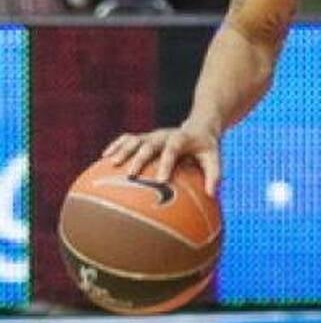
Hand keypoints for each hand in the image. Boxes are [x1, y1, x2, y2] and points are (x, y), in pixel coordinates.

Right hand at [102, 124, 221, 196]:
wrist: (199, 127)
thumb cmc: (206, 148)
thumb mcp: (214, 158)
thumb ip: (214, 175)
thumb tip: (212, 195)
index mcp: (182, 139)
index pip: (173, 149)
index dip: (166, 163)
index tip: (161, 180)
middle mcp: (164, 135)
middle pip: (149, 144)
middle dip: (139, 159)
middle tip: (132, 176)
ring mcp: (152, 135)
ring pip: (134, 140)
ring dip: (123, 151)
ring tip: (111, 165)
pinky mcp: (144, 137)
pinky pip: (127, 139)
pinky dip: (116, 146)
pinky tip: (104, 158)